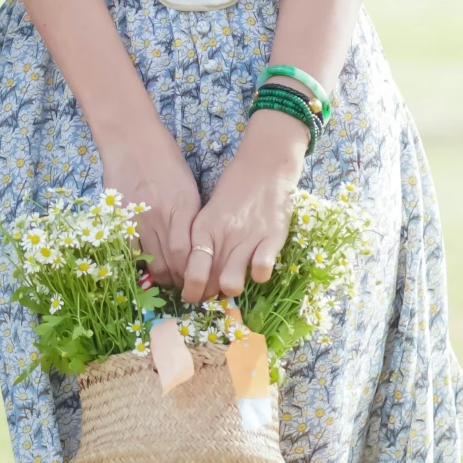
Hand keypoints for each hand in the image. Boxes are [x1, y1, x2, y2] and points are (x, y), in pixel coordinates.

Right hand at [97, 128, 203, 289]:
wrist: (132, 140)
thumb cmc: (166, 160)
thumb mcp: (188, 186)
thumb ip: (191, 217)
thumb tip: (196, 247)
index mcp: (183, 207)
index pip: (187, 253)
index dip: (192, 272)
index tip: (196, 279)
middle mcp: (161, 216)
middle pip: (170, 262)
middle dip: (178, 280)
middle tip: (183, 284)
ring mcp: (138, 219)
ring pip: (150, 261)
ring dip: (159, 276)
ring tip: (166, 278)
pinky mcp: (119, 218)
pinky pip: (128, 251)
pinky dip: (138, 262)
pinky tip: (144, 265)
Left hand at [181, 115, 307, 305]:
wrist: (265, 165)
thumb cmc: (235, 190)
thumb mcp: (211, 212)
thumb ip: (204, 241)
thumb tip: (196, 272)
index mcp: (203, 230)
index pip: (190, 273)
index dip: (191, 292)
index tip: (194, 296)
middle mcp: (223, 237)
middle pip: (209, 284)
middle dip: (211, 295)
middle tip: (215, 291)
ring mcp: (248, 238)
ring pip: (232, 284)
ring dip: (232, 289)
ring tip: (236, 280)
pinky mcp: (272, 238)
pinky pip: (262, 271)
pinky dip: (260, 275)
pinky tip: (259, 266)